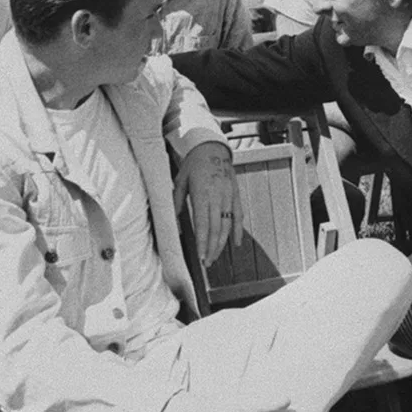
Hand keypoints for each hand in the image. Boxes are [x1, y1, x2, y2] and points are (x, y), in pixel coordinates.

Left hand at [174, 141, 241, 265]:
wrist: (212, 147)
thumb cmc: (193, 164)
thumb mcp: (180, 180)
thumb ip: (177, 201)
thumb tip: (173, 222)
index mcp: (202, 194)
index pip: (203, 224)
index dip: (203, 242)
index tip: (201, 256)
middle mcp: (217, 196)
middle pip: (216, 228)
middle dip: (212, 248)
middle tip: (207, 263)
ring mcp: (228, 196)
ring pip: (228, 224)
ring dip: (222, 243)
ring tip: (216, 256)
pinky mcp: (235, 194)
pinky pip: (238, 215)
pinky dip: (238, 230)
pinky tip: (236, 244)